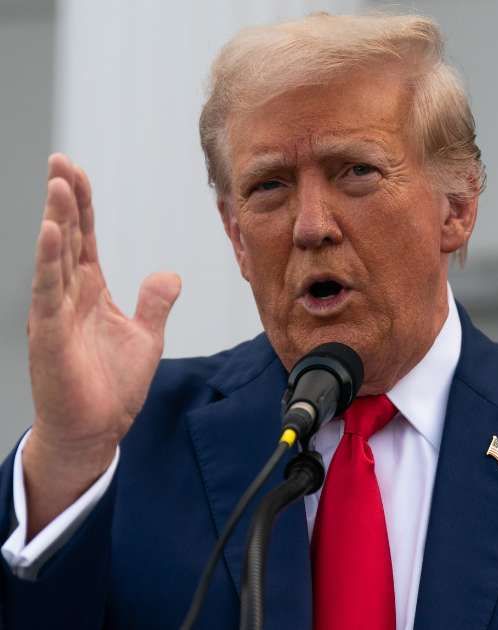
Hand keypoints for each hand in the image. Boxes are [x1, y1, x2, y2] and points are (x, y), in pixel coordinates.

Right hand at [22, 154, 180, 536]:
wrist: (95, 430)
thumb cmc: (111, 387)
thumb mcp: (145, 336)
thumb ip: (154, 302)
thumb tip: (169, 274)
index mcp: (89, 292)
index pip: (84, 238)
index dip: (83, 206)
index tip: (77, 172)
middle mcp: (68, 296)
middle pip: (66, 237)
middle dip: (64, 199)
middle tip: (62, 162)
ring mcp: (56, 314)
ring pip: (55, 257)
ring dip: (57, 220)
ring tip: (59, 186)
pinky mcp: (51, 335)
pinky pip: (48, 292)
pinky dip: (49, 262)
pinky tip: (50, 233)